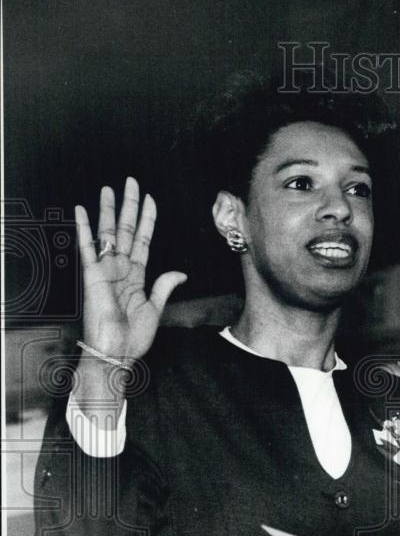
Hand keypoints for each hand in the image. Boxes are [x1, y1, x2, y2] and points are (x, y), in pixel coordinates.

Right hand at [75, 177, 186, 362]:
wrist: (116, 353)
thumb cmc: (133, 337)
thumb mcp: (155, 309)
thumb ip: (164, 287)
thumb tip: (181, 273)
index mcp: (136, 276)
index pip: (142, 240)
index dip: (146, 219)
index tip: (150, 199)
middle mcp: (120, 269)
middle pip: (125, 230)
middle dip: (129, 206)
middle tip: (131, 182)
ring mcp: (105, 271)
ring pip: (108, 233)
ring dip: (108, 210)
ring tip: (109, 188)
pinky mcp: (92, 277)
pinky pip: (87, 249)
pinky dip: (84, 229)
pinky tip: (81, 211)